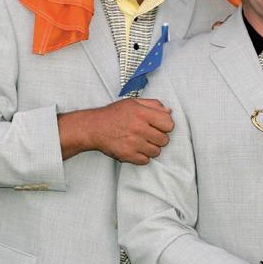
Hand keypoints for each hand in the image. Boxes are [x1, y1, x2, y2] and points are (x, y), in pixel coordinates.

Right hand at [58, 98, 173, 162]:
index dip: (165, 125)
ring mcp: (133, 143)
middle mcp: (139, 128)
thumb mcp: (133, 103)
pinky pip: (145, 161)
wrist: (93, 127)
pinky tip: (136, 149)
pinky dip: (142, 157)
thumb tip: (169, 111)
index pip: (169, 124)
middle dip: (159, 138)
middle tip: (150, 135)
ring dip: (152, 148)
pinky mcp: (127, 155)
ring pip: (156, 152)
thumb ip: (153, 105)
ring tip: (143, 142)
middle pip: (164, 140)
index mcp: (143, 113)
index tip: (159, 126)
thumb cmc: (114, 114)